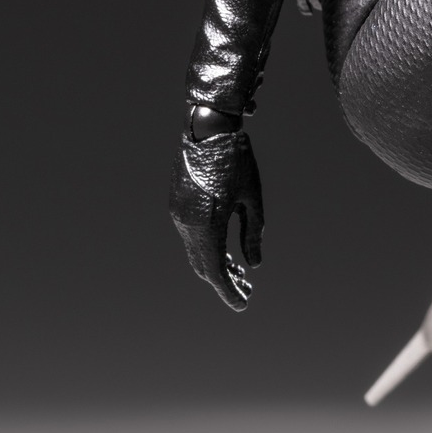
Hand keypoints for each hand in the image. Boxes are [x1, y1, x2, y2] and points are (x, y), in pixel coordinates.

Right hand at [170, 110, 264, 309]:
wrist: (207, 128)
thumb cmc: (237, 160)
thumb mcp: (252, 197)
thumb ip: (253, 233)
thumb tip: (254, 265)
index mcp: (208, 223)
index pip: (216, 271)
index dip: (229, 291)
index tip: (243, 304)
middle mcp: (187, 223)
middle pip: (204, 266)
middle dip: (225, 282)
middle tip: (247, 291)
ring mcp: (178, 215)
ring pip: (195, 253)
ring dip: (215, 266)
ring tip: (240, 274)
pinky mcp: (177, 207)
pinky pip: (190, 238)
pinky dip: (206, 250)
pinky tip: (224, 252)